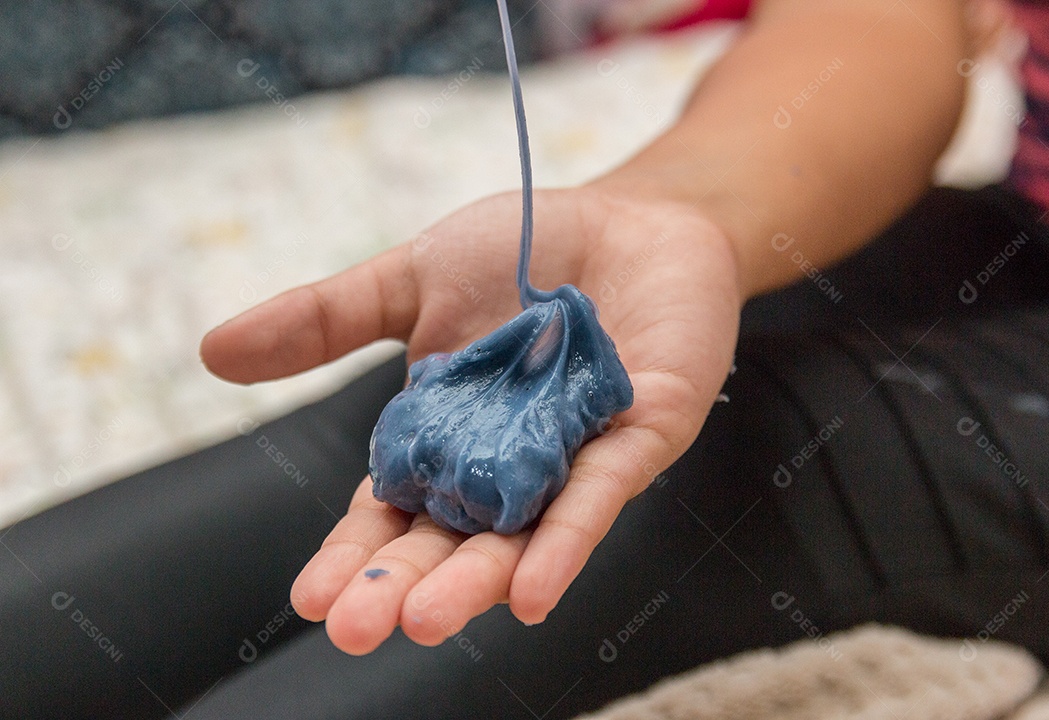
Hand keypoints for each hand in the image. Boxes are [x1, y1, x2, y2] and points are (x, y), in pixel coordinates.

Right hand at [200, 186, 741, 653]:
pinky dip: (566, 541)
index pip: (392, 512)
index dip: (354, 554)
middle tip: (358, 629)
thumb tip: (212, 352)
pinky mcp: (641, 436)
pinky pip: (600, 496)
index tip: (311, 598)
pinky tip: (534, 593)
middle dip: (404, 585)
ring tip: (426, 622)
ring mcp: (574, 457)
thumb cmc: (525, 250)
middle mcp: (507, 464)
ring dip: (477, 582)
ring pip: (521, 535)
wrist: (631, 217)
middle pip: (450, 540)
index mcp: (447, 438)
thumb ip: (325, 320)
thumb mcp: (412, 279)